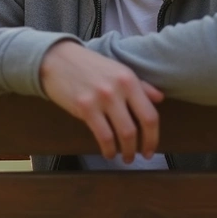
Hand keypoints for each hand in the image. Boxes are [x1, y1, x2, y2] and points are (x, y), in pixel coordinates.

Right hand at [39, 40, 162, 161]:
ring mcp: (101, 99)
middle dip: (141, 147)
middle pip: (137, 127)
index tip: (151, 148)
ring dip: (125, 151)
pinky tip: (108, 153)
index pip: (150, 114)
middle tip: (139, 157)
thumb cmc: (89, 65)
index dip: (153, 137)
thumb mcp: (117, 70)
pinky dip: (108, 149)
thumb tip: (159, 98)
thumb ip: (140, 85)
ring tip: (125, 158)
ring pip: (122, 134)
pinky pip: (102, 135)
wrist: (57, 59)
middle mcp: (118, 89)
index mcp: (129, 80)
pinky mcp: (84, 108)